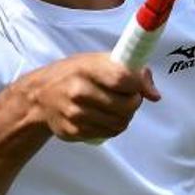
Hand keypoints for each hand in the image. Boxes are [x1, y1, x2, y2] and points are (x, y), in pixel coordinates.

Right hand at [26, 53, 160, 140]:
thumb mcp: (97, 61)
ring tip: (116, 107)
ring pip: (119, 123)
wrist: (39, 96)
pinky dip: (111, 127)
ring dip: (125, 117)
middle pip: (125, 106)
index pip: (123, 79)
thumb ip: (130, 71)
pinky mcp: (73, 131)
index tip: (138, 85)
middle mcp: (79, 91)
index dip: (138, 84)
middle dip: (134, 103)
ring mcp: (74, 114)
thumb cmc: (75, 74)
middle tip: (129, 97)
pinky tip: (103, 116)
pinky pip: (107, 133)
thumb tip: (154, 95)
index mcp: (86, 68)